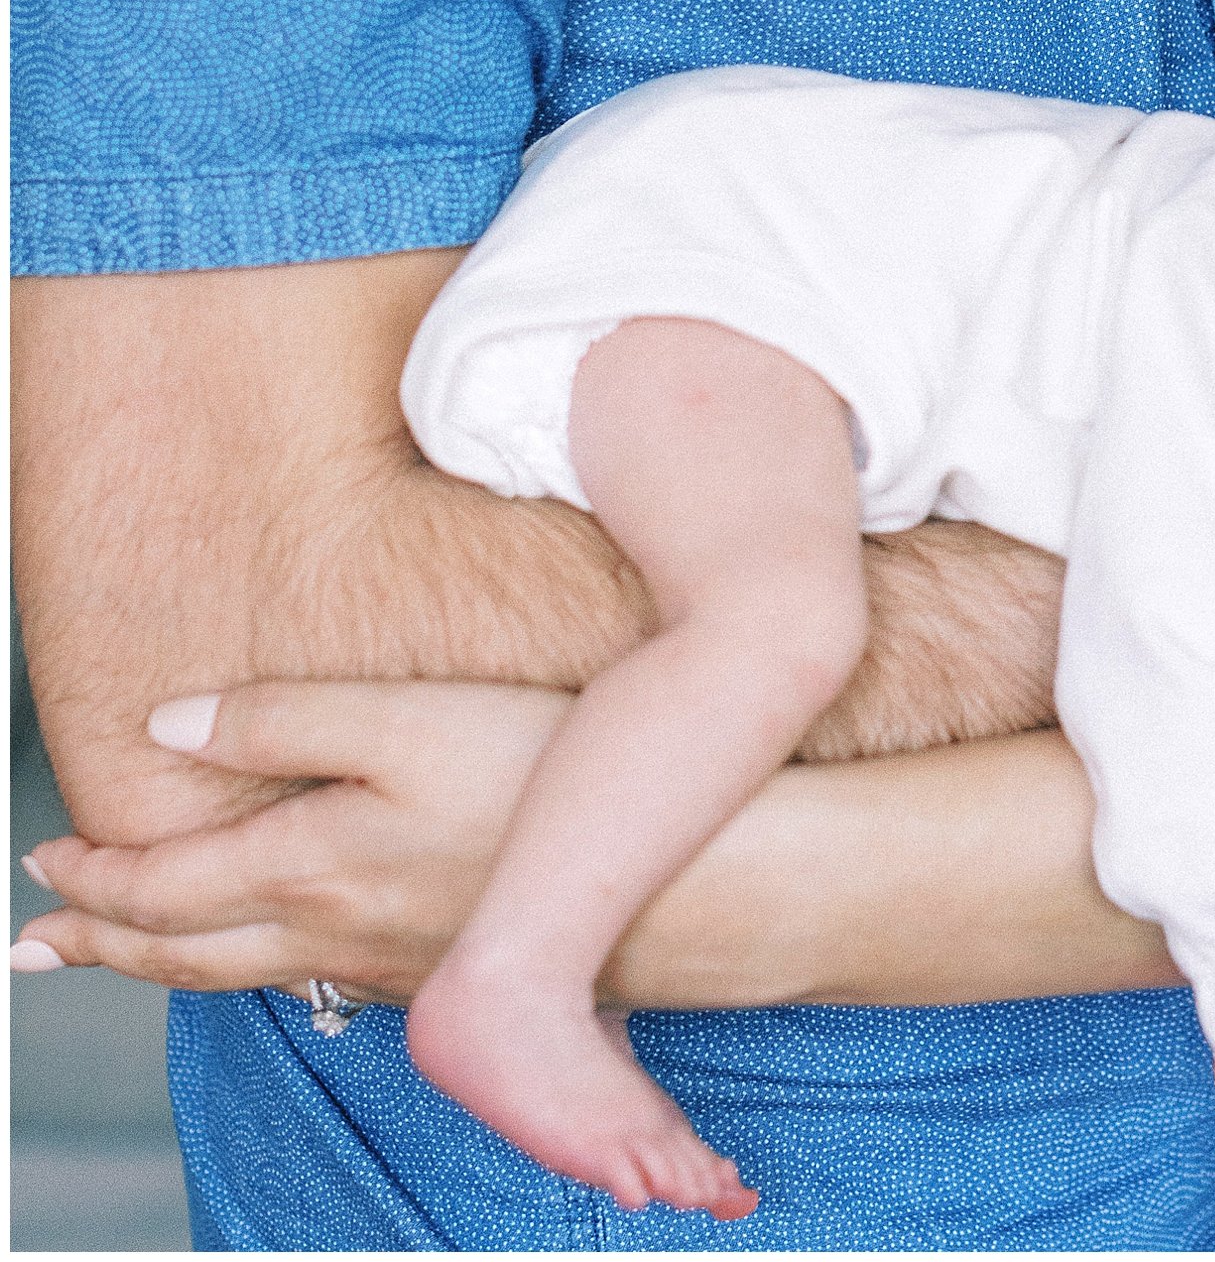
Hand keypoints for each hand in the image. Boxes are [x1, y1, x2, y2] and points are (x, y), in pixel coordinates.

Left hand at [14, 681, 568, 1001]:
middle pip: (183, 952)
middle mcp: (332, 932)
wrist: (664, 876)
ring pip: (241, 976)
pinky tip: (267, 957)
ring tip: (122, 958)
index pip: (163, 888)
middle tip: (37, 946)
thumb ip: (283, 719)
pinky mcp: (435, 972)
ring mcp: (384, 964)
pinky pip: (308, 983)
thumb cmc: (539, 777)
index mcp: (310, 865)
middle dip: (101, 944)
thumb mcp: (405, 718)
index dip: (92, 879)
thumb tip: (164, 726)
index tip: (43, 865)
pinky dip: (248, 974)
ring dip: (164, 967)